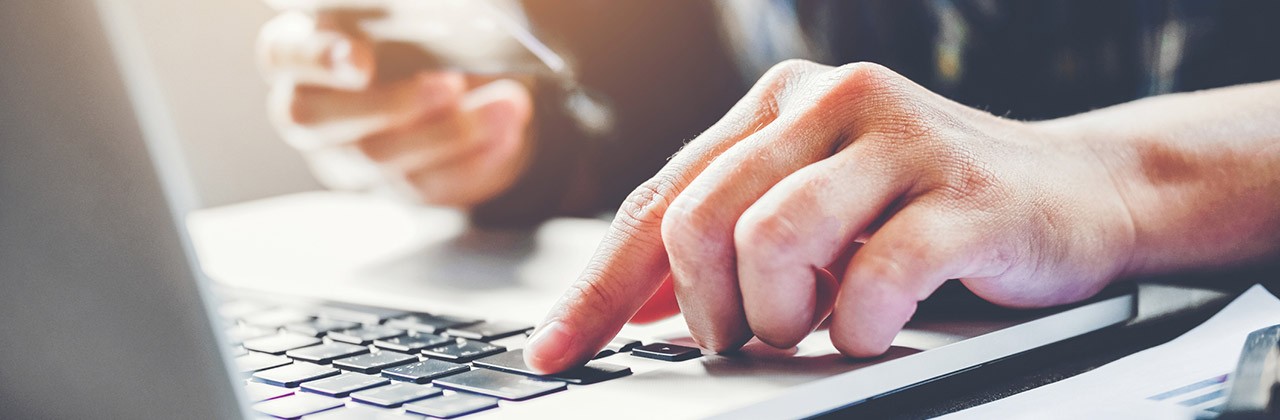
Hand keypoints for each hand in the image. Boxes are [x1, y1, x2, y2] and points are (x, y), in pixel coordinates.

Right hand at [257, 9, 533, 206]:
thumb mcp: (413, 16)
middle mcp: (315, 110)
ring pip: (380, 158)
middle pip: (316, 120)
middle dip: (386, 104)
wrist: (466, 82)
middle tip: (447, 84)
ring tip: (504, 104)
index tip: (361, 60)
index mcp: (301, 52)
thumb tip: (451, 13)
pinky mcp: (402, 186)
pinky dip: (478, 158)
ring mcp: (352, 157)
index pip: (282, 54)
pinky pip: (431, 185)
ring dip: (449, 132)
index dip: (314, 58)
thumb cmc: (421, 33)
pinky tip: (509, 130)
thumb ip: (407, 12)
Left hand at [524, 60, 1137, 372]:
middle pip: (701, 219)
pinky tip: (875, 326)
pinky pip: (875, 277)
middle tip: (744, 339)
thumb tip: (628, 306)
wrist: (1078, 195)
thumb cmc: (928, 212)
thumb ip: (724, 243)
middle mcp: (830, 101)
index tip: (554, 353)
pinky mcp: (966, 190)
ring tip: (813, 328)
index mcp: (779, 103)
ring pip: (774, 239)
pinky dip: (860, 325)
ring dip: (780, 316)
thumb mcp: (815, 213)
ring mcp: (901, 138)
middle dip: (708, 306)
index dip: (599, 288)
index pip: (660, 199)